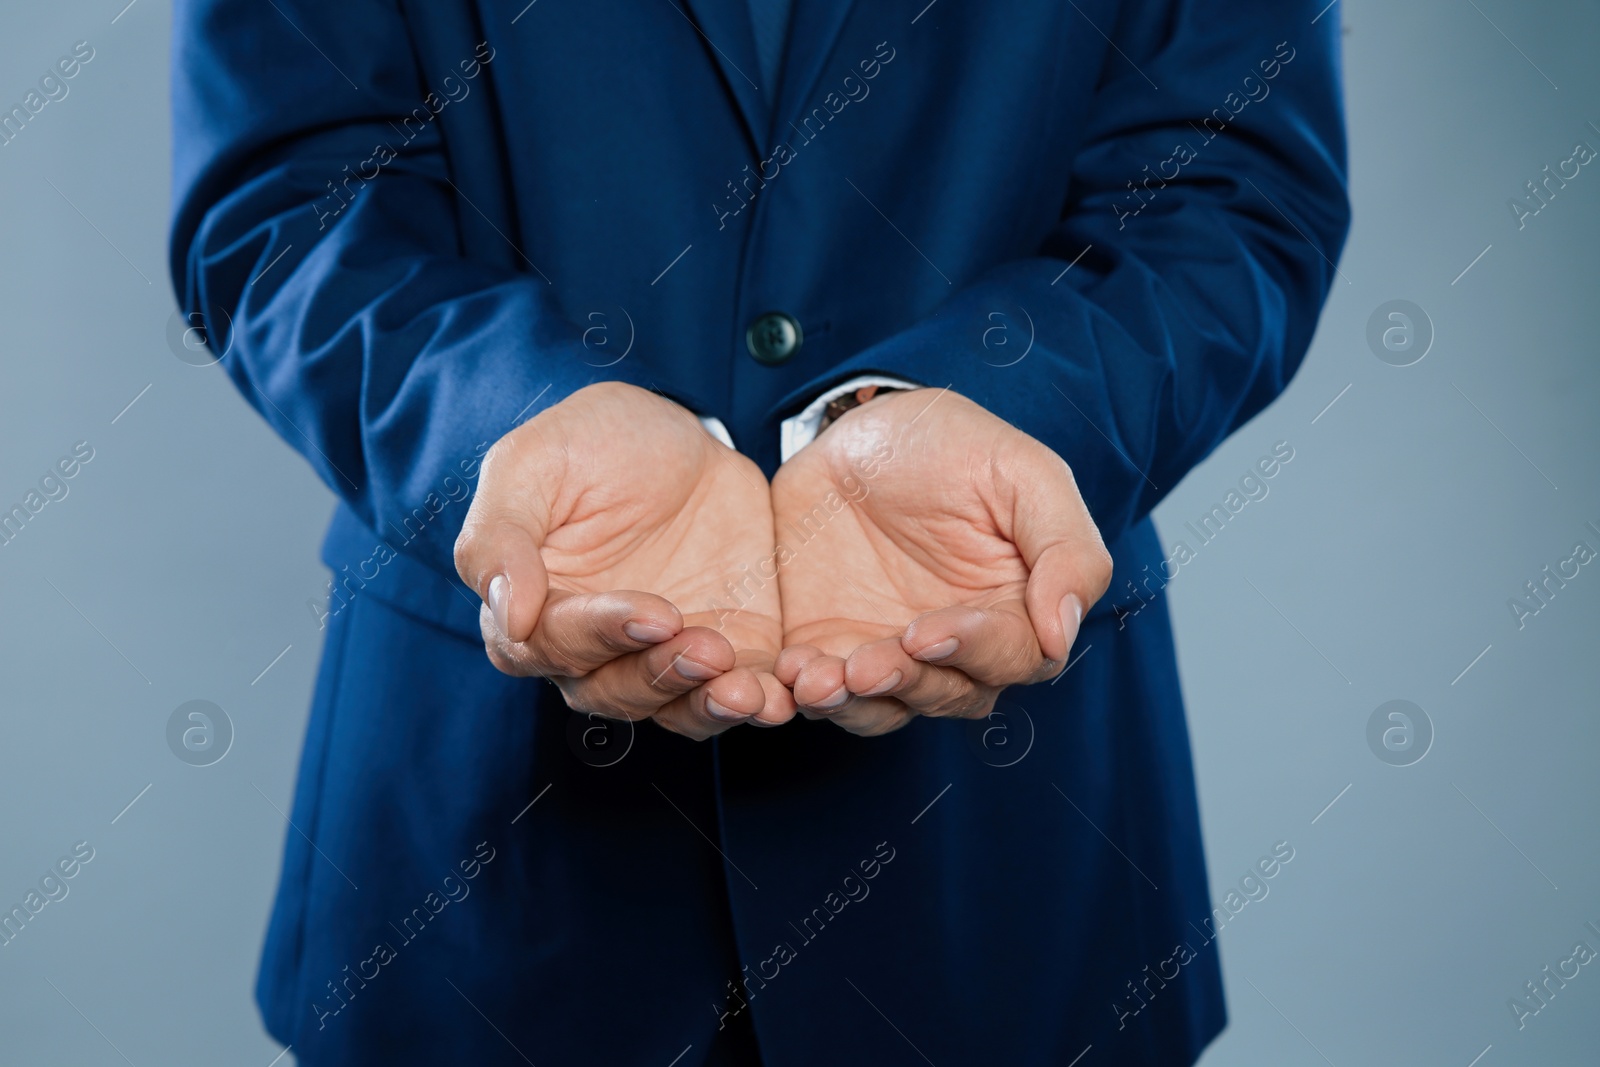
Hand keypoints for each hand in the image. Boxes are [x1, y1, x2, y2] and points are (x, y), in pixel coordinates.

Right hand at [454, 382, 792, 739]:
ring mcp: (662, 655)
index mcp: (535, 607)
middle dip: (659, 676)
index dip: (597, 636)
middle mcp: (595, 647)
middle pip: (611, 692)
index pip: (549, 647)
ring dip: (706, 704)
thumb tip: (506, 613)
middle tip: (705, 646)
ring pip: (673, 709)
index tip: (648, 614)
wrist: (682, 434)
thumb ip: (501, 536)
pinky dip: (757, 705)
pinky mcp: (728, 651)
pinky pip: (737, 696)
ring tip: (743, 685)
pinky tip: (777, 697)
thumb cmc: (592, 442)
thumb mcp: (532, 464)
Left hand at [771, 388, 1111, 735]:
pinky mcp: (826, 646)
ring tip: (817, 680)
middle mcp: (954, 646)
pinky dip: (803, 692)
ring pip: (880, 708)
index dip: (975, 651)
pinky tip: (787, 672)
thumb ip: (1064, 550)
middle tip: (866, 665)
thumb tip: (1061, 634)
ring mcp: (888, 651)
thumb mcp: (1023, 473)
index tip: (928, 629)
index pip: (1012, 657)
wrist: (856, 428)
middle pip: (947, 695)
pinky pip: (819, 691)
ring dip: (851, 704)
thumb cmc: (952, 445)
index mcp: (1014, 609)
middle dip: (906, 684)